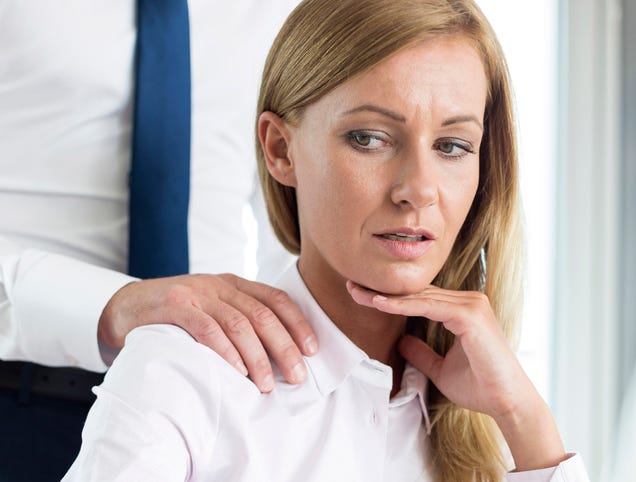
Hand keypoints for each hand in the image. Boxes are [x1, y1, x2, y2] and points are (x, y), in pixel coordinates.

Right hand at [99, 273, 317, 392]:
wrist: (127, 307)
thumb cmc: (178, 316)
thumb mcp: (213, 309)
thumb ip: (239, 321)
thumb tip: (278, 357)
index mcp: (234, 284)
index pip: (276, 299)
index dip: (298, 323)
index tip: (312, 350)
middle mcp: (219, 285)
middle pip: (262, 314)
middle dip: (284, 346)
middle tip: (297, 375)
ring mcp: (197, 293)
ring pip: (238, 323)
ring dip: (257, 356)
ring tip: (267, 384)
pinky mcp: (175, 305)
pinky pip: (207, 329)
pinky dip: (225, 351)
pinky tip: (237, 371)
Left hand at [347, 281, 565, 470]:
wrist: (507, 403)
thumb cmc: (480, 387)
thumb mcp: (439, 369)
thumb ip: (421, 353)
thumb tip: (401, 341)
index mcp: (462, 310)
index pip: (419, 298)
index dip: (390, 297)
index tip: (362, 296)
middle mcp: (468, 301)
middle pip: (416, 292)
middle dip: (382, 291)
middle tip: (352, 288)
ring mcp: (471, 305)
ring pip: (419, 296)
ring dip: (386, 296)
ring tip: (358, 294)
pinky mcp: (470, 315)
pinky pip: (428, 305)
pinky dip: (402, 305)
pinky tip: (379, 304)